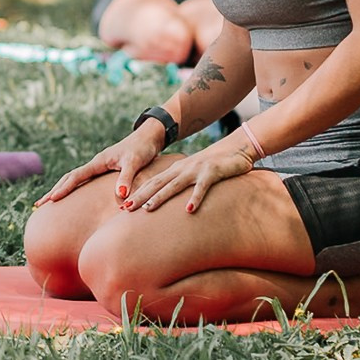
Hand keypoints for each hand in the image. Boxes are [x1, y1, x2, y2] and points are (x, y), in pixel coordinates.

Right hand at [33, 123, 163, 207]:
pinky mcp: (106, 170)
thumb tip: (120, 195)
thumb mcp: (135, 162)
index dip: (63, 189)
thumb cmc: (142, 148)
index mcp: (99, 162)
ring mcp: (99, 167)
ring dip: (61, 190)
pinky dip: (74, 188)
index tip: (51, 200)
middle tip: (38, 205)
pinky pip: (84, 181)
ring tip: (49, 202)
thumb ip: (126, 177)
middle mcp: (96, 164)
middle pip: (69, 178)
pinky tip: (72, 197)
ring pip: (75, 179)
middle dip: (54, 191)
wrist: (150, 136)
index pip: (75, 177)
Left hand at [122, 141, 254, 214]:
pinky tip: (189, 210)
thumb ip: (181, 184)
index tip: (123, 206)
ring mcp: (196, 170)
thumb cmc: (213, 166)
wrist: (236, 149)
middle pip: (157, 184)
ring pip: (174, 185)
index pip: (152, 183)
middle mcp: (182, 169)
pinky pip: (202, 187)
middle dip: (141, 196)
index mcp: (176, 170)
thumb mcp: (193, 174)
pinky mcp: (212, 173)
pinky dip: (195, 198)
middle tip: (126, 209)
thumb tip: (168, 200)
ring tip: (148, 209)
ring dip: (160, 197)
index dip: (137, 194)